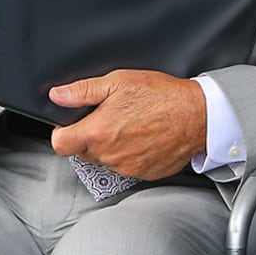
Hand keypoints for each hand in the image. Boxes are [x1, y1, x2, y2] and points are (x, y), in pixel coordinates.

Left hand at [49, 70, 207, 179]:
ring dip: (112, 147)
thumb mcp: (120, 81)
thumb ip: (84, 90)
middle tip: (112, 118)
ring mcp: (126, 168)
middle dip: (91, 137)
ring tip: (133, 125)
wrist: (198, 115)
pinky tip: (145, 137)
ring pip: (106, 160)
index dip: (63, 132)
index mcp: (97, 132)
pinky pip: (127, 167)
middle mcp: (109, 155)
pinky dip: (131, 154)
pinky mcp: (144, 173)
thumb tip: (58, 95)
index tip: (73, 124)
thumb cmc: (162, 96)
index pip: (60, 144)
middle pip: (83, 152)